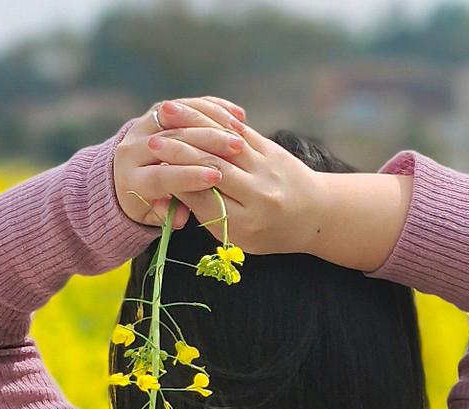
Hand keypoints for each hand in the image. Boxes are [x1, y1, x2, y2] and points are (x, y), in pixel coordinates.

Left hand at [115, 96, 247, 228]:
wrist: (127, 177)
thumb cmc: (147, 205)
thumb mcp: (155, 217)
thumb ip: (168, 216)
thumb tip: (180, 219)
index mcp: (130, 179)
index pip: (159, 176)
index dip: (188, 176)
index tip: (215, 178)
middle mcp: (131, 148)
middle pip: (170, 138)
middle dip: (206, 143)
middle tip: (236, 148)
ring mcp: (141, 126)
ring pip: (178, 116)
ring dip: (211, 121)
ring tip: (239, 130)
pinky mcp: (155, 113)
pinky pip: (184, 104)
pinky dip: (210, 108)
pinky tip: (235, 117)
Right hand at [143, 112, 326, 255]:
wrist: (316, 214)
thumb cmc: (271, 233)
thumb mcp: (242, 238)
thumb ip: (212, 218)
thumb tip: (177, 190)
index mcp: (247, 224)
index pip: (205, 199)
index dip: (179, 182)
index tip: (155, 169)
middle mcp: (259, 196)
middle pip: (213, 168)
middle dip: (180, 153)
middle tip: (153, 143)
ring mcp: (268, 169)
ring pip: (224, 144)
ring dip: (193, 127)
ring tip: (167, 115)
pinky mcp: (272, 149)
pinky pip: (239, 130)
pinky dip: (215, 118)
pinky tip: (195, 110)